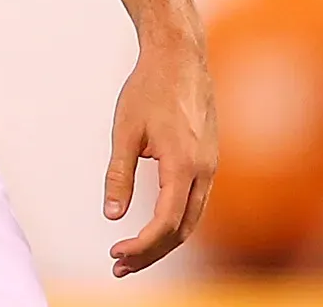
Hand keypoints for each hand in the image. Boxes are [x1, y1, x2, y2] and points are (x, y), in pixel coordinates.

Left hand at [104, 27, 216, 278]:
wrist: (180, 56)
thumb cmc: (150, 88)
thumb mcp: (125, 131)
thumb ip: (119, 175)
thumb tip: (112, 215)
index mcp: (183, 164)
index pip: (166, 223)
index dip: (141, 246)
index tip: (115, 253)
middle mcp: (204, 170)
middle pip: (182, 230)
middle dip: (151, 253)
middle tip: (119, 265)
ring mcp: (210, 165)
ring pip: (192, 218)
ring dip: (163, 240)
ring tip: (130, 253)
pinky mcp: (208, 159)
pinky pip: (195, 201)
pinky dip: (174, 221)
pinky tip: (151, 225)